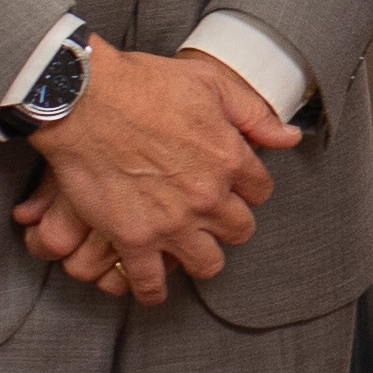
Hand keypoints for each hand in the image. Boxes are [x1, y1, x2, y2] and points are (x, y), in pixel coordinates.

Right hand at [20, 42, 293, 295]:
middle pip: (239, 230)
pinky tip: (152, 286)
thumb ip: (254, 114)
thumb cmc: (142, 84)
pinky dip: (152, 288)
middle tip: (209, 217)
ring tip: (187, 250)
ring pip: (206, 263)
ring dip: (200, 257)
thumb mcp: (210, 83)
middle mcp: (208, 196)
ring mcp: (172, 221)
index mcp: (230, 158)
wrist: (83, 99)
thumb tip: (289, 137)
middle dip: (227, 223)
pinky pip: (150, 281)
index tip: (230, 185)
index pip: (260, 190)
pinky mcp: (133, 237)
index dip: (245, 187)